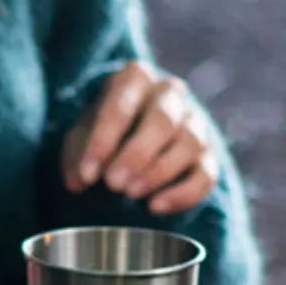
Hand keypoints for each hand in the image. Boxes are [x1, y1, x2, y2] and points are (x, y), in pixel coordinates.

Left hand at [62, 59, 217, 216]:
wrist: (133, 134)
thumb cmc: (103, 131)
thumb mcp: (81, 136)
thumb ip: (76, 156)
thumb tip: (77, 181)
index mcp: (134, 78)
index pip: (120, 105)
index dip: (103, 142)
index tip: (88, 174)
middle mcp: (170, 93)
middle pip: (163, 120)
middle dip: (137, 155)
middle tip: (114, 185)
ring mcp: (195, 121)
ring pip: (189, 144)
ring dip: (159, 172)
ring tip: (131, 194)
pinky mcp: (209, 154)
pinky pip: (206, 174)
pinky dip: (183, 193)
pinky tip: (155, 207)